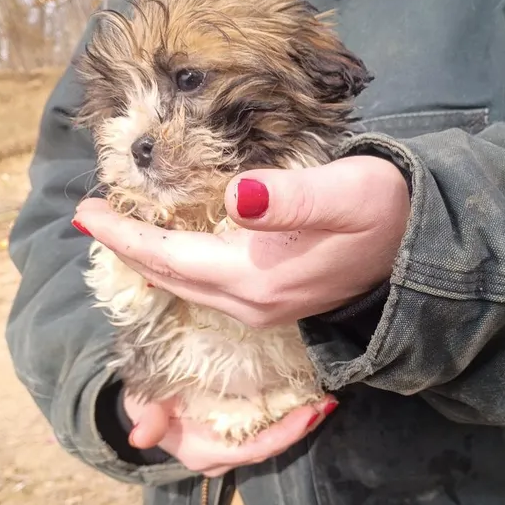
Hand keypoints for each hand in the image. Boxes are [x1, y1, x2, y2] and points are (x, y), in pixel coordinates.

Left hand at [73, 156, 409, 327]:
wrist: (418, 250)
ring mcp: (263, 310)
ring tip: (120, 231)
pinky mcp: (273, 305)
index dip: (126, 235)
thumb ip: (291, 198)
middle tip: (90, 219)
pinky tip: (171, 251)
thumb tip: (236, 196)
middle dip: (127, 248)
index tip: (86, 212)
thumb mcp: (347, 194)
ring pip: (187, 287)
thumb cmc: (385, 212)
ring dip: (150, 260)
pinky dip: (178, 268)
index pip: (172, 257)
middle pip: (171, 278)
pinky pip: (207, 290)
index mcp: (259, 277)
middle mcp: (252, 304)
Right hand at [124, 393, 338, 476]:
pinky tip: (307, 402)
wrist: (142, 412)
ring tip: (324, 403)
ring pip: (271, 443)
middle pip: (269, 448)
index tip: (310, 414)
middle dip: (300, 429)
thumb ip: (148, 419)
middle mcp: (221, 458)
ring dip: (299, 425)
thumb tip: (140, 437)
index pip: (251, 448)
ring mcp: (230, 451)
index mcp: (203, 452)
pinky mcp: (236, 439)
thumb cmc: (145, 405)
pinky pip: (266, 433)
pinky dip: (288, 420)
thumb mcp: (142, 406)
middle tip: (327, 404)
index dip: (283, 435)